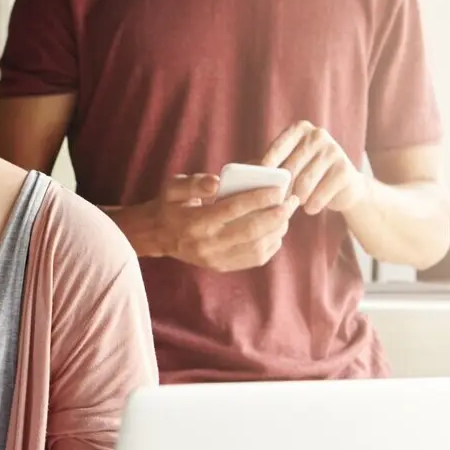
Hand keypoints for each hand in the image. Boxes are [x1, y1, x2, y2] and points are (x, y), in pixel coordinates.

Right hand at [145, 173, 299, 271]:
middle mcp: (207, 244)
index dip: (259, 198)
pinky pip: (254, 259)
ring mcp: (215, 259)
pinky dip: (271, 245)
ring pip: (257, 247)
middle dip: (276, 215)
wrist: (158, 235)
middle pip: (250, 230)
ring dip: (277, 230)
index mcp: (195, 222)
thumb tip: (217, 182)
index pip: (233, 209)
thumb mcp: (174, 187)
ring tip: (286, 214)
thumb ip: (195, 183)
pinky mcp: (222, 266)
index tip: (278, 188)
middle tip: (290, 201)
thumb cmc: (170, 206)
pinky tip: (276, 231)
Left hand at [261, 120, 368, 214]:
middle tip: (279, 201)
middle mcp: (318, 135)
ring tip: (296, 202)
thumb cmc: (306, 175)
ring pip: (304, 183)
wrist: (344, 187)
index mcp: (300, 129)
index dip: (268, 162)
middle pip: (289, 168)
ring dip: (296, 199)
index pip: (278, 146)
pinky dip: (311, 206)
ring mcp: (334, 151)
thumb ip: (271, 165)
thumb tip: (249, 175)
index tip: (260, 176)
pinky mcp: (345, 170)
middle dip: (282, 188)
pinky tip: (311, 207)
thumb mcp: (289, 165)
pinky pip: (319, 195)